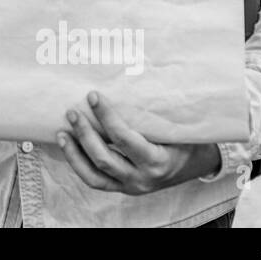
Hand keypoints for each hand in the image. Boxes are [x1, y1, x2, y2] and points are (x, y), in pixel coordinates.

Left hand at [56, 91, 220, 194]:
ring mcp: (130, 186)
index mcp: (158, 161)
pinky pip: (94, 181)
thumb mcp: (177, 125)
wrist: (198, 165)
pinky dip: (78, 164)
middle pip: (104, 159)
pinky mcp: (121, 189)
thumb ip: (155, 110)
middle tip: (72, 111)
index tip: (93, 96)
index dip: (106, 117)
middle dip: (85, 134)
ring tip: (62, 131)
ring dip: (75, 153)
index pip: (125, 140)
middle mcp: (142, 178)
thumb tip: (133, 70)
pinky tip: (68, 146)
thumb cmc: (186, 138)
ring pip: (94, 175)